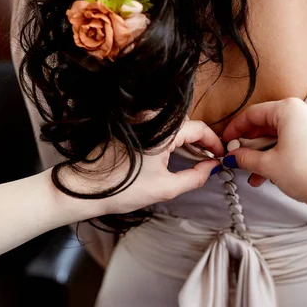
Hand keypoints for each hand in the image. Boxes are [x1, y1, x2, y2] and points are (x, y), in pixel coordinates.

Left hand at [61, 120, 223, 215]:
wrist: (83, 188)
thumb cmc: (122, 188)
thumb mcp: (166, 188)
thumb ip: (195, 177)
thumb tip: (212, 168)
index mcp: (163, 129)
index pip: (199, 128)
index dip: (215, 143)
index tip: (223, 156)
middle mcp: (151, 118)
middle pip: (187, 125)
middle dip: (202, 143)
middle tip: (213, 161)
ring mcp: (139, 120)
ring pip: (174, 128)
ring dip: (188, 143)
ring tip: (199, 161)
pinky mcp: (131, 127)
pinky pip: (160, 130)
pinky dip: (173, 142)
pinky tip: (179, 157)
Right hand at [223, 98, 306, 210]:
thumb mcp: (268, 165)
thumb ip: (246, 158)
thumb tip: (234, 156)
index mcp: (290, 109)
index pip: (253, 114)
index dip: (235, 129)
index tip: (226, 142)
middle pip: (269, 124)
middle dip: (252, 145)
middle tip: (240, 160)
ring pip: (283, 135)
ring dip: (267, 154)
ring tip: (256, 175)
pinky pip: (298, 141)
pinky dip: (283, 154)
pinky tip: (274, 173)